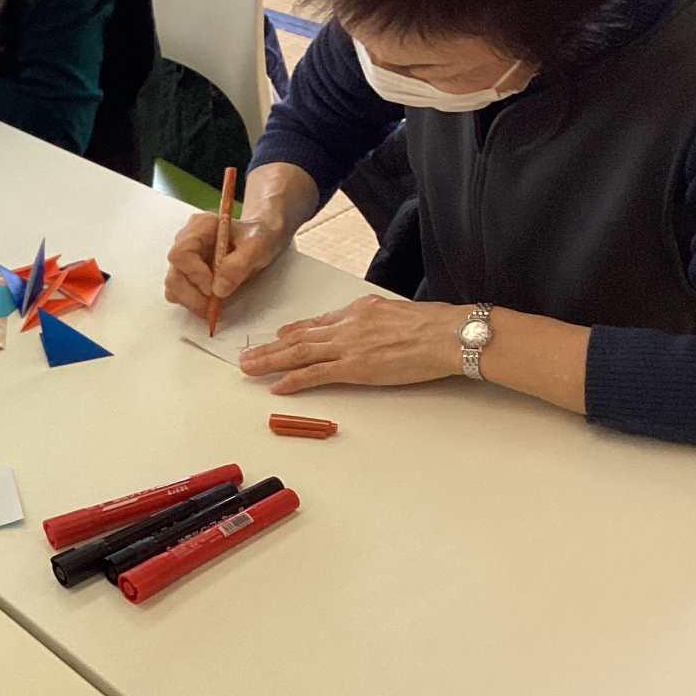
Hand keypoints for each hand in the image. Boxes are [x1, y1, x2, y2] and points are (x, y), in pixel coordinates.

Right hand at [164, 212, 293, 317]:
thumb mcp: (257, 247)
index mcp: (199, 227)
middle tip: (213, 305)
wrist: (259, 239)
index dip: (194, 274)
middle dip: (191, 294)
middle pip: (174, 273)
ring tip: (214, 306)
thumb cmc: (259, 237)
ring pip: (173, 286)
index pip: (181, 253)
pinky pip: (179, 292)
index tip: (213, 288)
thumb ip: (238, 265)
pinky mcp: (186, 273)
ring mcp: (184, 258)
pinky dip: (192, 302)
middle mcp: (185, 241)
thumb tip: (218, 290)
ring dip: (191, 301)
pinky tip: (211, 303)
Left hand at [238, 295, 463, 391]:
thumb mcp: (398, 312)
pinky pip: (315, 374)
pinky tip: (276, 386)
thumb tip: (371, 328)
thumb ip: (377, 320)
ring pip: (299, 354)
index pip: (318, 322)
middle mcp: (347, 324)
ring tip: (249, 368)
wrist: (448, 333)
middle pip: (300, 338)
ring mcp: (348, 346)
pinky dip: (293, 380)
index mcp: (359, 309)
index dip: (294, 331)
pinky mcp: (354, 367)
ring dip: (270, 362)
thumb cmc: (435, 324)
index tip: (278, 336)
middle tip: (247, 355)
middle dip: (270, 348)